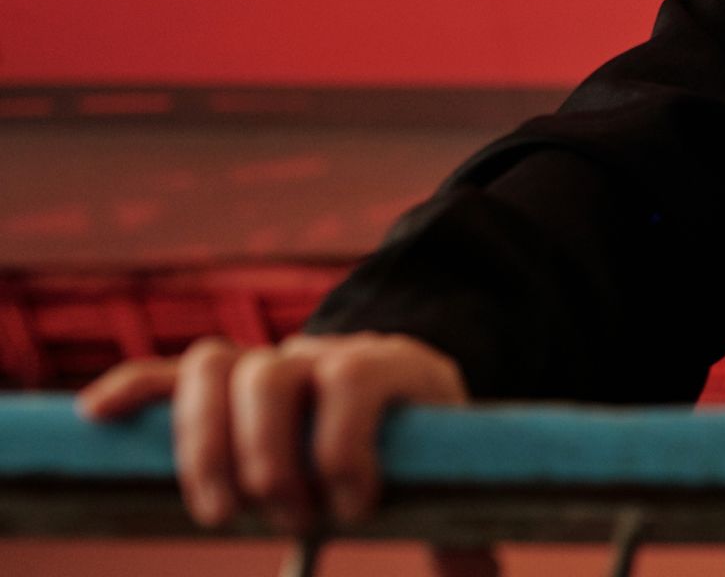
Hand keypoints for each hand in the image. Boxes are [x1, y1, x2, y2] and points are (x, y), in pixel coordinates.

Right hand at [75, 332, 467, 533]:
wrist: (399, 388)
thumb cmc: (423, 446)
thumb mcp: (454, 474)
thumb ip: (464, 531)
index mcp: (390, 366)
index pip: (356, 376)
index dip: (345, 445)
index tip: (354, 508)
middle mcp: (322, 353)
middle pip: (272, 378)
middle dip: (269, 460)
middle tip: (287, 520)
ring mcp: (271, 362)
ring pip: (216, 369)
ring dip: (205, 447)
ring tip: (221, 513)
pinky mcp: (225, 383)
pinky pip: (171, 374)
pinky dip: (135, 391)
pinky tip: (100, 416)